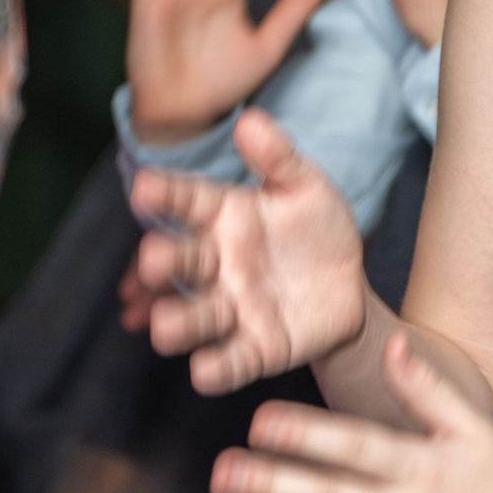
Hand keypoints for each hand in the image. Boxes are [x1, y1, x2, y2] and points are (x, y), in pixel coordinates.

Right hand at [123, 109, 366, 393]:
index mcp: (224, 217)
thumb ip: (278, 156)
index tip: (143, 186)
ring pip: (197, 316)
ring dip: (179, 322)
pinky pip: (231, 361)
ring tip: (163, 326)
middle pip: (182, 263)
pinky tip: (204, 371)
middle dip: (163, 263)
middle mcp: (218, 264)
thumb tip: (249, 120)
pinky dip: (216, 368)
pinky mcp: (257, 348)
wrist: (349, 285)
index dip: (164, 194)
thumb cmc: (316, 226)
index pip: (186, 201)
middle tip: (152, 261)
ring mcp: (234, 308)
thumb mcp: (305, 186)